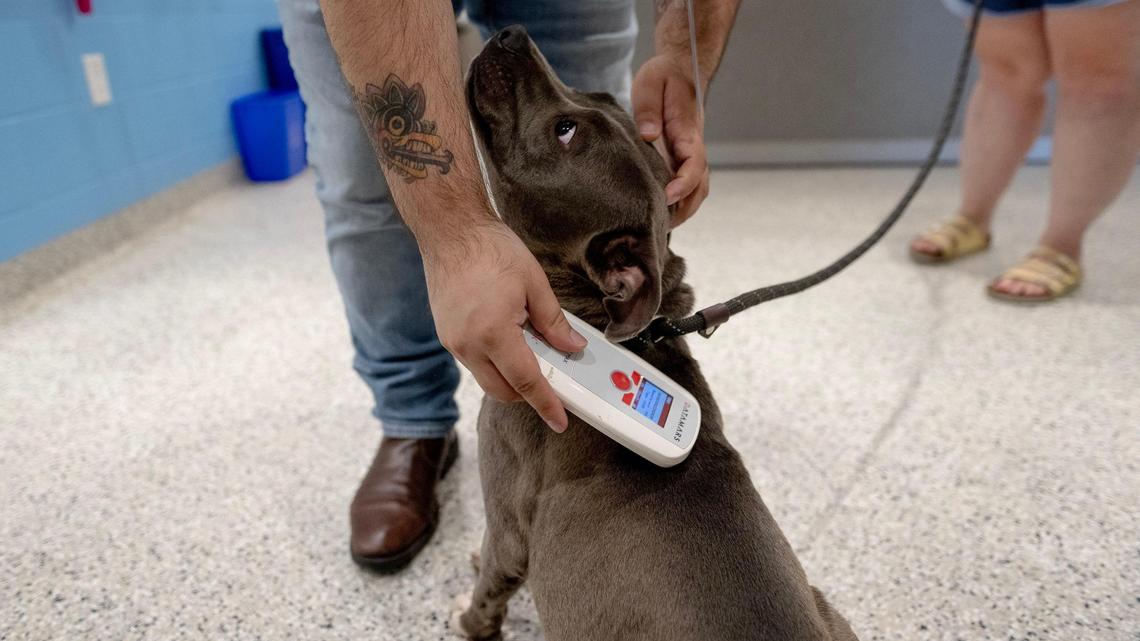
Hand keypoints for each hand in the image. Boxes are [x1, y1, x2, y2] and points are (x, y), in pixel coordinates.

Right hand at [422, 221, 586, 431]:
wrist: (450, 229)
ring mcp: (453, 341)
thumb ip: (554, 321)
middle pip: (502, 391)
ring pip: (486, 378)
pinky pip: (474, 361)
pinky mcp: (446, 334)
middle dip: (528, 394)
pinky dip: (494, 360)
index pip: (525, 382)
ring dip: (509, 375)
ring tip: (530, 349)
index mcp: (493, 333)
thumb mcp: (534, 283)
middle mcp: (468, 344)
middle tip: (552, 380)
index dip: (546, 404)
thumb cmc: (490, 249)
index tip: (559, 420)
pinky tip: (508, 339)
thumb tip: (571, 347)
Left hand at [632, 54, 709, 227]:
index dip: (684, 183)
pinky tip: (662, 213)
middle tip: (661, 223)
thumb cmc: (663, 76)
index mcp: (688, 130)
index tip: (668, 195)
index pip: (694, 162)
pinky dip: (680, 202)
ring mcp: (689, 153)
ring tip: (661, 225)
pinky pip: (687, 184)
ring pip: (697, 188)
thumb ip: (649, 110)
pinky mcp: (682, 157)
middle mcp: (693, 145)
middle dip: (685, 206)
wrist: (680, 68)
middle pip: (700, 184)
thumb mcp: (651, 84)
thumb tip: (648, 135)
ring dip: (684, 208)